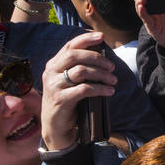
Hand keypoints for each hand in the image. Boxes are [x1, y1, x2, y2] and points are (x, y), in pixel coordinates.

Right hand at [41, 31, 116, 150]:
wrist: (56, 127)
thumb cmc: (68, 102)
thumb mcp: (70, 82)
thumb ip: (79, 68)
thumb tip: (102, 56)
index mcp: (53, 64)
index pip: (69, 46)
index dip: (86, 39)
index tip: (102, 37)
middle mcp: (50, 72)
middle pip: (74, 56)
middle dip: (96, 58)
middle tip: (112, 67)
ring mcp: (54, 85)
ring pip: (80, 71)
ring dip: (101, 75)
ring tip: (114, 80)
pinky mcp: (60, 99)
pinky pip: (84, 89)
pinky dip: (100, 88)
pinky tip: (109, 91)